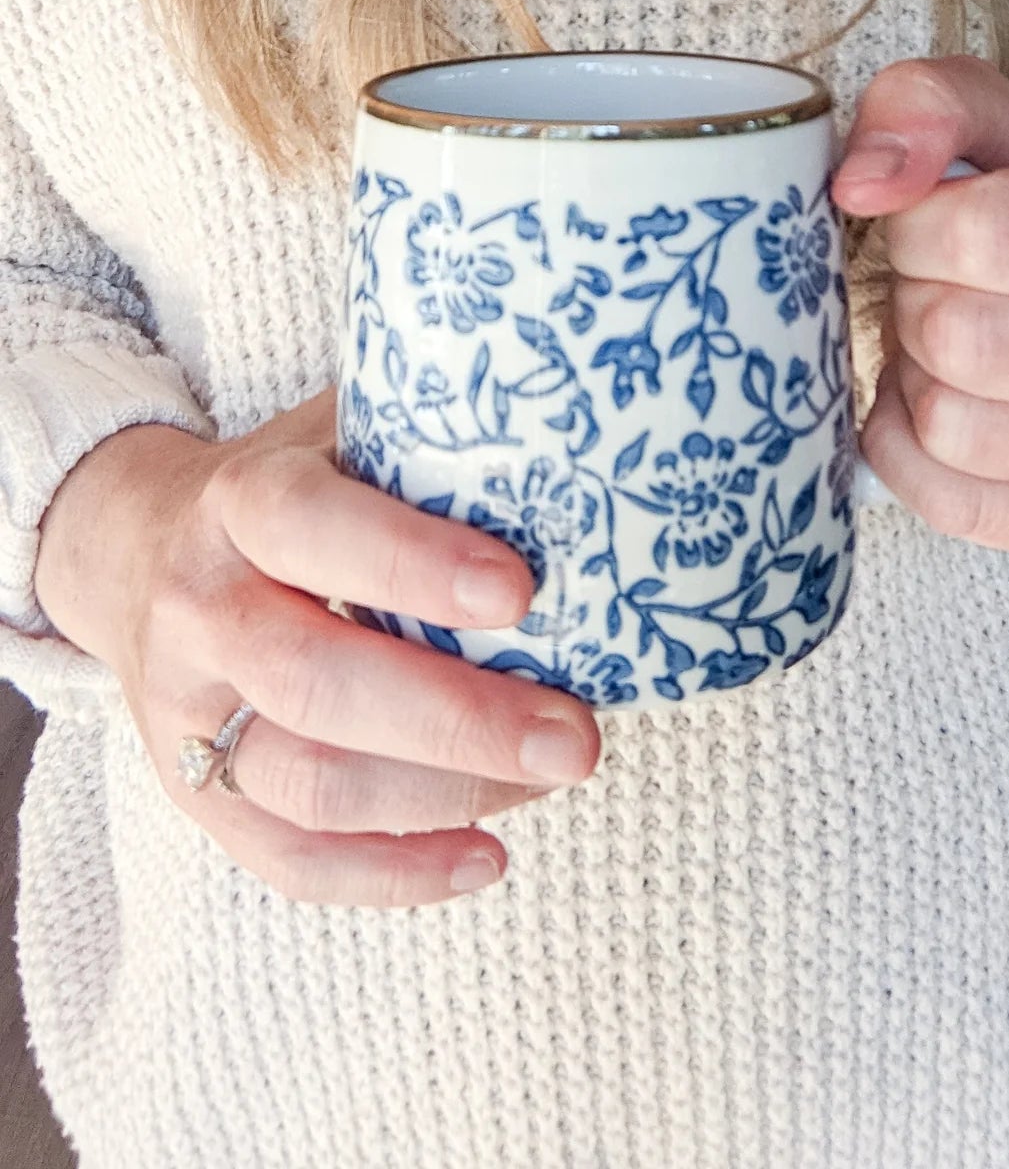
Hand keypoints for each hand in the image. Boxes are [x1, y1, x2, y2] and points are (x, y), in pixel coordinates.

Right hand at [34, 390, 599, 905]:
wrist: (136, 550)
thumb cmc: (282, 488)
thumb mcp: (335, 432)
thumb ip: (421, 438)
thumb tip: (571, 452)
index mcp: (237, 502)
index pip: (310, 527)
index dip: (412, 561)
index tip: (520, 592)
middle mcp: (200, 608)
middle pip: (317, 681)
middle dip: (459, 720)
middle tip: (576, 736)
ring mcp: (189, 712)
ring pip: (308, 781)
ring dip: (443, 795)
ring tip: (547, 778)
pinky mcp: (198, 793)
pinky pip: (291, 859)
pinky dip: (395, 873)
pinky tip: (486, 856)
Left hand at [832, 56, 1008, 550]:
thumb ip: (930, 109)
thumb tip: (861, 182)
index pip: (989, 236)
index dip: (919, 229)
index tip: (928, 225)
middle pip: (963, 340)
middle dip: (916, 304)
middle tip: (938, 289)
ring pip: (954, 428)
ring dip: (916, 381)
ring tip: (946, 349)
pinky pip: (955, 503)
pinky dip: (910, 452)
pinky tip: (934, 406)